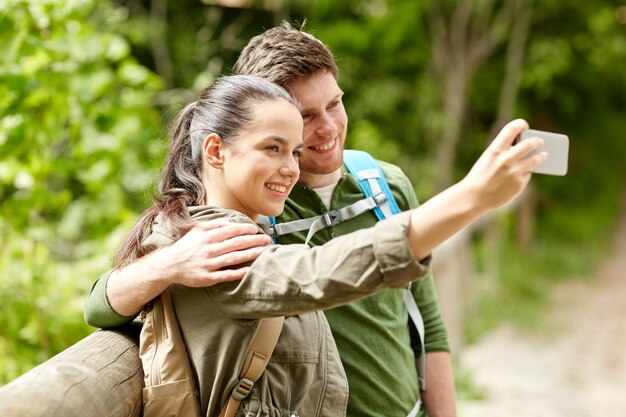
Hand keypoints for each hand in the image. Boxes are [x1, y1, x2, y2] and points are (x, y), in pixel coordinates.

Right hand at [154, 219, 271, 286]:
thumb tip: (230, 222)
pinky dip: (238, 272)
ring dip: (250, 255)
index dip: (245, 229)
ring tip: (263, 252)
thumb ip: (213, 225)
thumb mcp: (196, 230)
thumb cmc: (186, 246)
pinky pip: (226, 275)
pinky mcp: (207, 278)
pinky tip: (250, 270)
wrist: (168, 265)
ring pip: (233, 258)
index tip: (256, 230)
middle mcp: (209, 249)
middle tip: (267, 240)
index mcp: (207, 236)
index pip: (231, 230)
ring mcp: (208, 264)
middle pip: (236, 243)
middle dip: (254, 241)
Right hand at [461, 119, 545, 210]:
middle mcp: (506, 159)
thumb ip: (502, 152)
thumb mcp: (487, 159)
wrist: (473, 198)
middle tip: (539, 140)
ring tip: (544, 155)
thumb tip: (523, 148)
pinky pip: (527, 175)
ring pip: (535, 160)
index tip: (524, 126)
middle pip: (529, 143)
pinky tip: (521, 175)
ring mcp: (514, 172)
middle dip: (536, 140)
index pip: (512, 128)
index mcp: (495, 150)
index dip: (520, 124)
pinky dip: (525, 174)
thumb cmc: (479, 177)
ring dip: (541, 156)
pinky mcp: (519, 184)